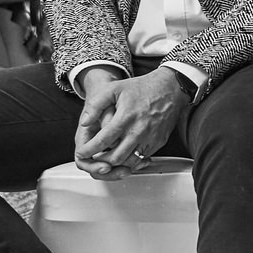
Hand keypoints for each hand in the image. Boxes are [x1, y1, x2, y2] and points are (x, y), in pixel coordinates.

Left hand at [74, 68, 188, 178]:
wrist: (170, 88)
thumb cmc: (142, 88)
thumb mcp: (114, 89)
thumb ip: (96, 105)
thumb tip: (85, 122)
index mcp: (126, 117)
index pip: (103, 140)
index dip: (89, 149)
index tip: (82, 152)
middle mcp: (139, 131)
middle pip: (115, 157)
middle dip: (100, 161)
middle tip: (93, 158)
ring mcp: (150, 139)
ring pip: (129, 162)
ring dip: (116, 164)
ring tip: (106, 160)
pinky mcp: (158, 143)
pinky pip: (141, 159)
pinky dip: (130, 162)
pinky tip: (123, 156)